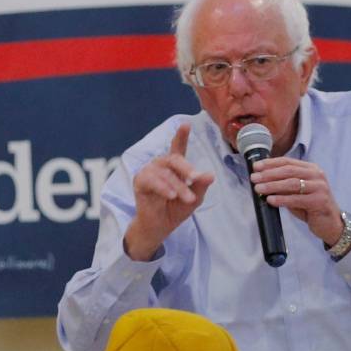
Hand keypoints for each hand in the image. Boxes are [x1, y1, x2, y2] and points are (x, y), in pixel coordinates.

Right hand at [124, 123, 214, 260]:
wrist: (160, 226)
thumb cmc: (176, 209)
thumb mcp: (194, 198)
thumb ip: (200, 186)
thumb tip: (210, 175)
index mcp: (174, 166)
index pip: (177, 148)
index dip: (181, 136)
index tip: (186, 124)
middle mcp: (160, 165)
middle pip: (174, 159)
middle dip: (187, 169)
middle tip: (196, 178)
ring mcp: (148, 172)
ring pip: (165, 173)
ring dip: (177, 186)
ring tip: (186, 198)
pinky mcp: (139, 181)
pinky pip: (151, 180)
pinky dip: (163, 187)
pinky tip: (170, 195)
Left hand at [250, 156, 342, 245]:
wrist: (330, 224)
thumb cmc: (310, 207)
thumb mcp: (296, 193)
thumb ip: (283, 186)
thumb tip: (261, 181)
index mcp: (311, 169)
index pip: (288, 162)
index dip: (270, 163)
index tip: (255, 167)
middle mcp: (317, 175)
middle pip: (289, 171)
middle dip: (269, 174)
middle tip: (254, 178)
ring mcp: (320, 188)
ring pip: (292, 183)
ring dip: (273, 185)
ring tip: (258, 188)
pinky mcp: (320, 201)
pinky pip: (297, 199)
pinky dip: (282, 199)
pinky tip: (270, 200)